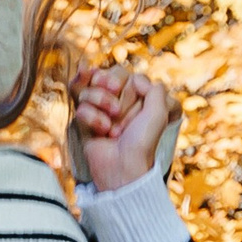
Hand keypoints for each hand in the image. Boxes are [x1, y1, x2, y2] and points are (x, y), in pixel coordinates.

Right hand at [70, 64, 176, 192]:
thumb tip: (135, 78)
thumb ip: (155, 88)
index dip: (129, 90)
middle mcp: (120, 101)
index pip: (126, 75)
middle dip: (111, 95)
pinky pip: (81, 105)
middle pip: (106, 76)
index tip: (137, 111)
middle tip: (117, 112)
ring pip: (90, 88)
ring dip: (100, 104)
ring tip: (110, 128)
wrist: (122, 166)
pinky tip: (101, 133)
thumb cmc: (142, 142)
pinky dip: (92, 118)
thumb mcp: (160, 112)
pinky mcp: (86, 120)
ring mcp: (101, 109)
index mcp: (138, 98)